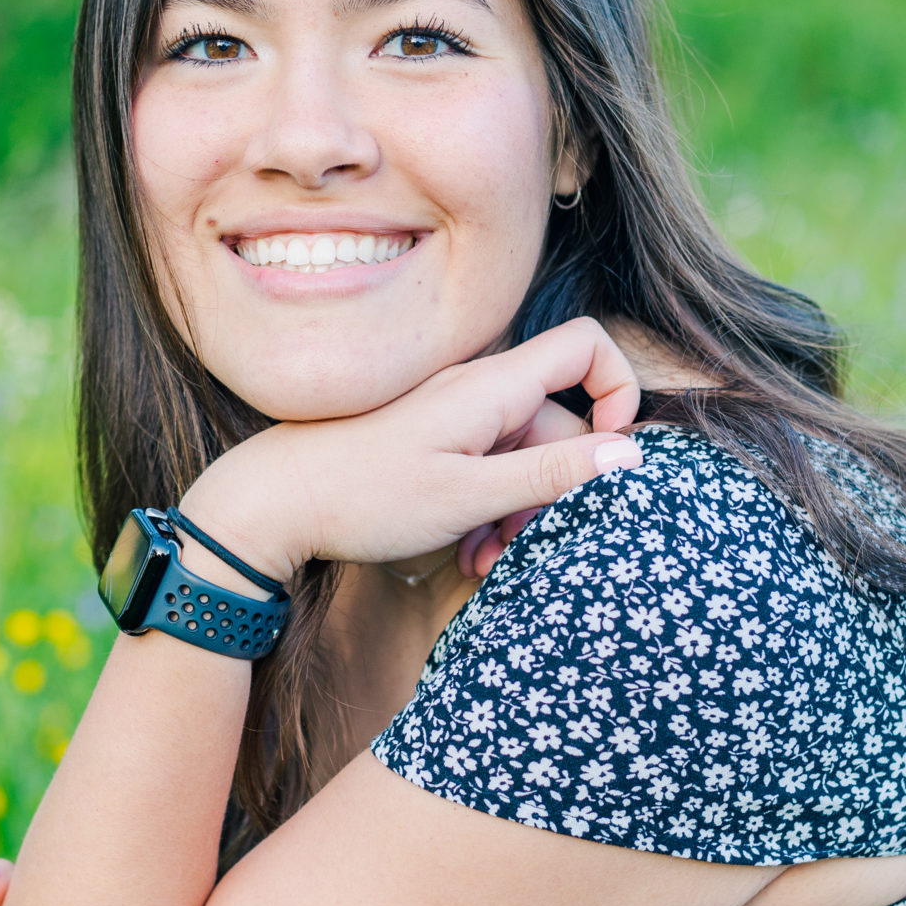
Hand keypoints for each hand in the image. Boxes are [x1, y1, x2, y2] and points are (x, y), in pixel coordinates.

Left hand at [181, 317, 641, 583]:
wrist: (275, 501)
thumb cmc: (367, 496)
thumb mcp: (469, 495)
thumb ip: (550, 472)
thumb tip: (630, 453)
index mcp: (492, 386)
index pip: (586, 346)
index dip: (617, 391)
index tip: (612, 455)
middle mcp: (477, 389)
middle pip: (559, 422)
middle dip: (558, 487)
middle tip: (528, 545)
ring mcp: (453, 414)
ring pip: (522, 454)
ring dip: (521, 510)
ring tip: (487, 559)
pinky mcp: (432, 441)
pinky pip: (486, 467)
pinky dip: (488, 509)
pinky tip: (464, 552)